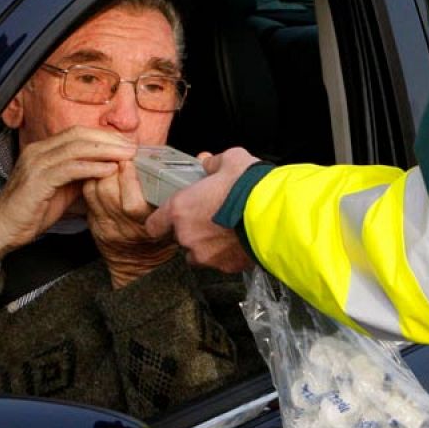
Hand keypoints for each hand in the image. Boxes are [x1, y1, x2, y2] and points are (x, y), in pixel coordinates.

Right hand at [0, 127, 135, 275]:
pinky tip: (108, 170)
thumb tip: (107, 168)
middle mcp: (38, 151)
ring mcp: (36, 164)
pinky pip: (69, 168)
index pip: (77, 133)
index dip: (103, 135)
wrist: (2, 228)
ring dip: (105, 150)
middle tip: (132, 146)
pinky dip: (91, 167)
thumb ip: (79, 176)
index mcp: (42, 150)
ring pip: (76, 148)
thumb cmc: (31, 211)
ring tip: (126, 155)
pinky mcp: (37, 180)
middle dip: (108, 138)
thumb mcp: (61, 188)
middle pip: (78, 135)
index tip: (126, 142)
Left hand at [82, 160, 177, 288]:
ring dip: (100, 172)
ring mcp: (109, 229)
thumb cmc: (167, 240)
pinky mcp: (97, 228)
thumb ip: (187, 191)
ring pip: (95, 193)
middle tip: (118, 153)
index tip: (131, 160)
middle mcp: (127, 230)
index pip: (133, 204)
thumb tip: (205, 159)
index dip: (129, 178)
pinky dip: (92, 182)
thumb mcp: (182, 219)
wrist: (143, 271)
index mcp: (151, 228)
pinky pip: (88, 199)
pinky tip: (102, 174)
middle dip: (111, 168)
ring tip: (110, 161)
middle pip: (108, 192)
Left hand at [146, 147, 259, 273]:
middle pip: (180, 239)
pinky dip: (228, 255)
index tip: (169, 219)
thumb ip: (214, 163)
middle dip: (193, 230)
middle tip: (212, 217)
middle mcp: (188, 236)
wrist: (274, 215)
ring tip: (227, 232)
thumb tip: (209, 163)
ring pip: (199, 255)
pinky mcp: (226, 267)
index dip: (161, 222)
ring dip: (208, 246)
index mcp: (180, 209)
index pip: (154, 225)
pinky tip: (241, 240)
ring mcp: (206, 255)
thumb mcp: (231, 160)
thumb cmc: (248, 186)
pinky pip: (221, 262)